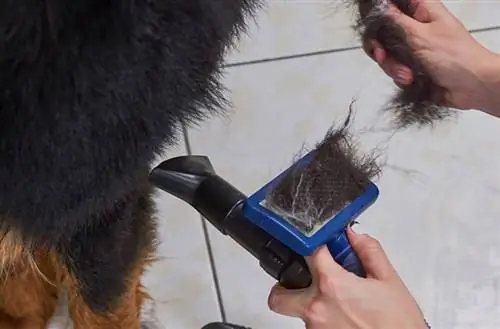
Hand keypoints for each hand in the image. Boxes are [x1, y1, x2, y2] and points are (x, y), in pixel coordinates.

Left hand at [268, 228, 427, 328]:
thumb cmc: (398, 323)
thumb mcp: (389, 280)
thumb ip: (369, 252)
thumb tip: (354, 236)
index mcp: (331, 284)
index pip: (306, 252)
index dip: (313, 243)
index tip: (321, 244)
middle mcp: (316, 308)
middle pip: (279, 295)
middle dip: (287, 285)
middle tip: (306, 280)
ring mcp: (314, 328)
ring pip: (297, 312)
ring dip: (309, 303)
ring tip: (336, 302)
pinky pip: (311, 326)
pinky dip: (322, 319)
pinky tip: (343, 316)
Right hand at [365, 0, 499, 115]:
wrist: (471, 86)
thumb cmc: (453, 56)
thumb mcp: (420, 35)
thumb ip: (395, 20)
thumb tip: (379, 7)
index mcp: (421, 11)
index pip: (393, 3)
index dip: (378, 12)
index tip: (372, 24)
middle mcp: (416, 28)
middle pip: (383, 32)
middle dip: (380, 47)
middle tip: (382, 55)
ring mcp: (414, 48)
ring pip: (387, 54)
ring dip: (393, 66)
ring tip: (407, 75)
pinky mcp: (413, 67)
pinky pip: (394, 70)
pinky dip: (400, 76)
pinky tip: (412, 81)